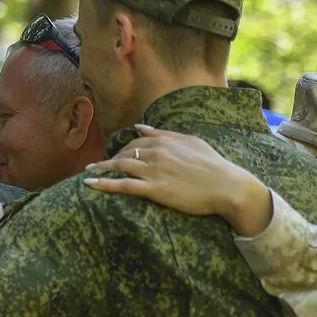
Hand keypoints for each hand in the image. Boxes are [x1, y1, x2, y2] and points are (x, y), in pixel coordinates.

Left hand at [83, 125, 272, 235]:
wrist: (228, 187)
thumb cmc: (213, 166)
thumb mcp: (191, 142)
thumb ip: (164, 133)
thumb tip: (140, 126)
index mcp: (165, 141)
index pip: (136, 141)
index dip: (123, 148)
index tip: (115, 155)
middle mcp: (157, 153)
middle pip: (125, 153)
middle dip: (110, 159)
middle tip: (98, 165)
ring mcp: (154, 171)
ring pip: (120, 166)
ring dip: (101, 168)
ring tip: (87, 171)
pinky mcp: (154, 189)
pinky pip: (123, 185)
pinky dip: (104, 184)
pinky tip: (90, 183)